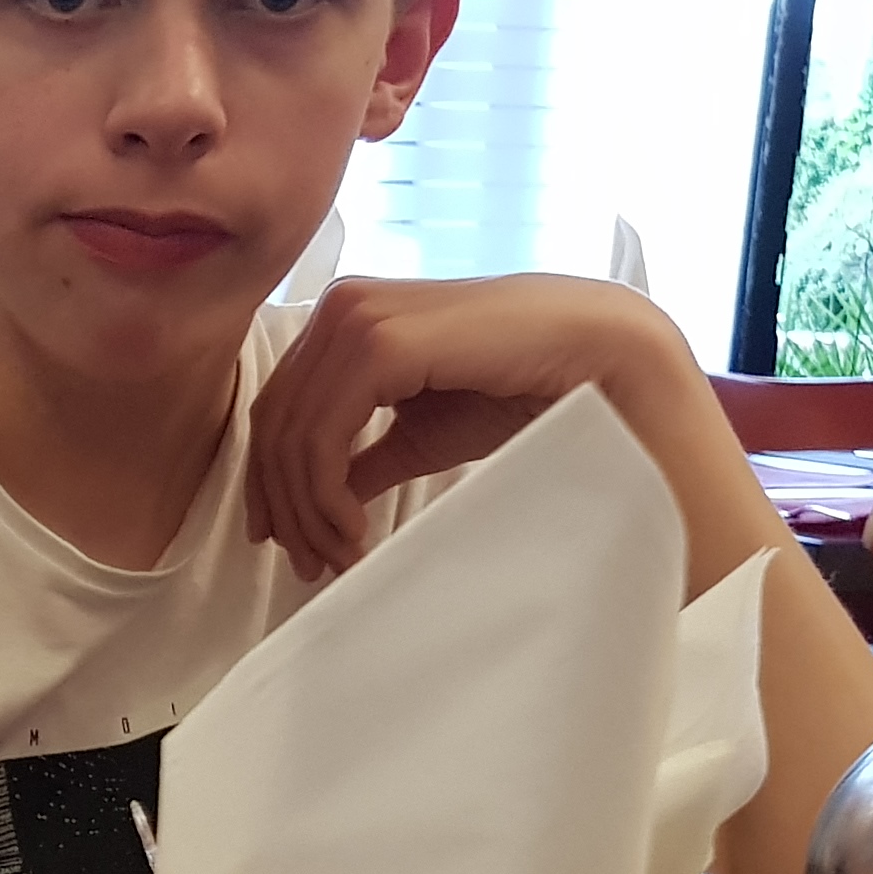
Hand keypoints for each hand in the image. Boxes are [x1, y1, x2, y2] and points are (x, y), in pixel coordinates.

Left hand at [246, 273, 702, 578]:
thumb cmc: (521, 391)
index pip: (278, 409)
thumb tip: (317, 499)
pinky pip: (321, 432)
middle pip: (273, 423)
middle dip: (284, 505)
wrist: (600, 364)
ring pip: (291, 434)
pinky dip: (325, 492)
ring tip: (339, 557)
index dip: (271, 483)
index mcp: (347, 320)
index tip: (288, 545)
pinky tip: (354, 530)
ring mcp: (357, 317)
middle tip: (307, 566)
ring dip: (307, 510)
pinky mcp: (379, 342)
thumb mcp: (420, 434)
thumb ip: (363, 456)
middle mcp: (343, 308)